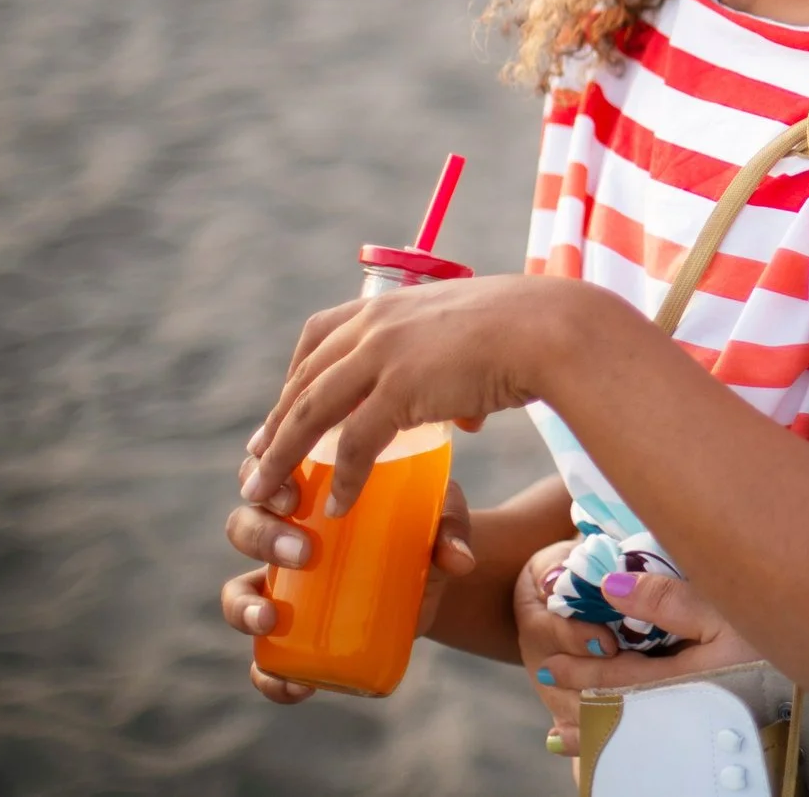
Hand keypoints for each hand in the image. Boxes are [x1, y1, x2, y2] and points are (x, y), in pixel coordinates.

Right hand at [220, 472, 474, 703]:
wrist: (431, 583)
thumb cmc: (425, 531)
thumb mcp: (440, 518)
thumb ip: (450, 527)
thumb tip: (458, 559)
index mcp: (309, 493)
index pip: (268, 473)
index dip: (265, 479)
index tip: (292, 496)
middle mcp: (283, 538)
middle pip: (243, 526)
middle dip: (261, 537)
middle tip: (303, 552)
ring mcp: (281, 588)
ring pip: (236, 593)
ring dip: (242, 607)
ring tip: (270, 619)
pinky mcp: (292, 635)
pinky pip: (263, 660)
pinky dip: (268, 675)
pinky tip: (294, 684)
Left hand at [241, 273, 604, 517]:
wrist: (551, 326)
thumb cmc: (529, 329)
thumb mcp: (471, 335)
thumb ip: (453, 372)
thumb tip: (463, 417)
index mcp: (389, 304)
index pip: (318, 335)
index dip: (294, 374)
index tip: (283, 406)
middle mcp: (375, 324)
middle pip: (305, 377)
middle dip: (276, 422)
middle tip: (257, 459)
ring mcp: (384, 354)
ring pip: (312, 411)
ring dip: (282, 456)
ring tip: (267, 493)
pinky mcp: (400, 389)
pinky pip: (356, 442)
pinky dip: (342, 477)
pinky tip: (336, 504)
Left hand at [518, 558, 762, 756]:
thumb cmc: (777, 637)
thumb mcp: (725, 609)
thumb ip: (666, 599)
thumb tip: (608, 588)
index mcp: (681, 682)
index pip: (614, 681)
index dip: (580, 672)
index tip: (550, 666)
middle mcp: (684, 713)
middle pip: (619, 715)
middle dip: (579, 708)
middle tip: (550, 695)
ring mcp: (701, 729)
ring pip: (637, 736)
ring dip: (597, 733)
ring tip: (564, 734)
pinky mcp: (721, 735)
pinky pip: (663, 749)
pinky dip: (634, 749)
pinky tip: (621, 754)